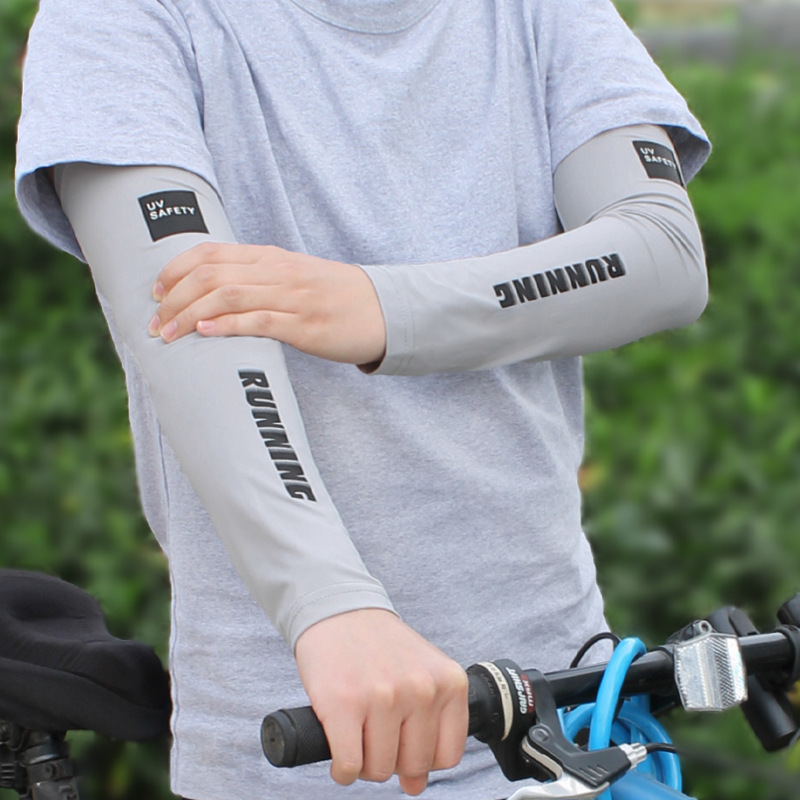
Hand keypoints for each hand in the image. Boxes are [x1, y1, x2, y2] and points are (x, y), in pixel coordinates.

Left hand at [148, 243, 385, 365]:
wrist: (382, 310)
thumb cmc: (333, 297)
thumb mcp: (293, 276)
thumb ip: (257, 279)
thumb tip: (214, 293)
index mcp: (270, 258)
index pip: (211, 254)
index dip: (175, 270)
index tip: (155, 292)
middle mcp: (276, 272)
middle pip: (211, 274)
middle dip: (174, 297)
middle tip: (155, 321)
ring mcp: (291, 297)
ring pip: (228, 296)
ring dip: (190, 314)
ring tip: (169, 334)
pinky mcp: (305, 325)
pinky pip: (259, 321)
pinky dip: (227, 326)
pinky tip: (205, 334)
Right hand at [294, 609, 468, 794]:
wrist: (340, 609)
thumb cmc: (380, 645)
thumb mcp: (420, 673)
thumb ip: (428, 725)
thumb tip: (416, 786)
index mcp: (449, 682)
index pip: (448, 755)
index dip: (423, 758)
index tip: (405, 744)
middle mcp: (421, 689)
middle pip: (413, 766)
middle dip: (392, 761)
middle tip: (376, 736)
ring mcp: (383, 697)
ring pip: (380, 769)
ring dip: (365, 764)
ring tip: (357, 736)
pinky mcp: (344, 704)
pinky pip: (349, 765)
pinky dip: (342, 769)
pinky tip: (339, 751)